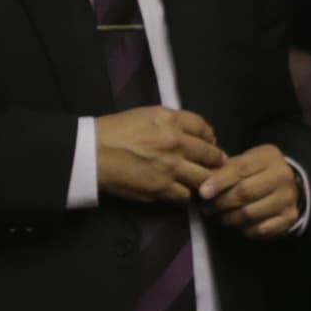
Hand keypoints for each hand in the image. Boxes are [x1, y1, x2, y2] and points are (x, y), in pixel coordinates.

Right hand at [95, 106, 225, 203]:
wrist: (93, 152)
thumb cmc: (114, 130)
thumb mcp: (146, 114)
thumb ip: (170, 122)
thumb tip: (189, 134)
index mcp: (171, 120)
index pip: (204, 128)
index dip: (210, 137)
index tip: (210, 144)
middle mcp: (176, 143)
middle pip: (210, 154)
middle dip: (216, 161)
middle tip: (217, 166)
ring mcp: (171, 168)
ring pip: (203, 177)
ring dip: (206, 180)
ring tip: (205, 183)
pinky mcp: (162, 189)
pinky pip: (185, 195)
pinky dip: (187, 195)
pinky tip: (183, 193)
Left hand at [196, 142, 304, 238]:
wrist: (288, 186)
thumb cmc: (258, 172)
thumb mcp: (244, 162)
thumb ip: (225, 171)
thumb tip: (200, 185)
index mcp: (269, 157)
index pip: (240, 169)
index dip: (219, 182)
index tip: (202, 193)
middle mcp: (283, 176)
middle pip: (244, 193)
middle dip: (220, 203)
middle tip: (205, 209)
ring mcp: (288, 198)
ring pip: (250, 214)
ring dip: (228, 219)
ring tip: (217, 218)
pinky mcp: (289, 218)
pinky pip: (260, 229)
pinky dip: (243, 230)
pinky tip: (235, 226)